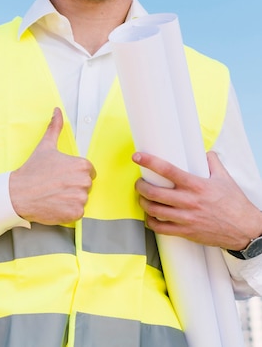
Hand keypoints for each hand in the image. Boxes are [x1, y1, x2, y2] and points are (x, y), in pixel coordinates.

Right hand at [9, 108, 95, 224]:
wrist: (18, 194)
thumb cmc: (32, 171)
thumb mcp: (45, 146)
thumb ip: (55, 128)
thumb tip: (57, 111)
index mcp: (82, 165)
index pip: (88, 172)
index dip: (73, 174)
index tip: (60, 176)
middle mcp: (84, 181)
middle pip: (85, 186)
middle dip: (72, 187)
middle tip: (55, 186)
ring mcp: (80, 198)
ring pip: (81, 200)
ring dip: (69, 200)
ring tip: (53, 195)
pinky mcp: (75, 213)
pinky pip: (77, 213)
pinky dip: (67, 212)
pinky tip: (54, 205)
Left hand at [133, 151, 261, 249]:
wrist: (245, 229)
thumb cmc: (235, 204)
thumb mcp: (225, 179)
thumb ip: (213, 163)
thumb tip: (206, 152)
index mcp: (196, 185)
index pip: (168, 170)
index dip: (149, 162)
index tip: (137, 157)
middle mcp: (189, 201)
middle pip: (154, 192)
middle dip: (140, 186)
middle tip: (139, 183)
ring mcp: (186, 218)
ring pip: (154, 210)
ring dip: (143, 203)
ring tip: (143, 198)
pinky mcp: (186, 232)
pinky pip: (160, 228)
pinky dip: (151, 221)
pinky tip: (150, 216)